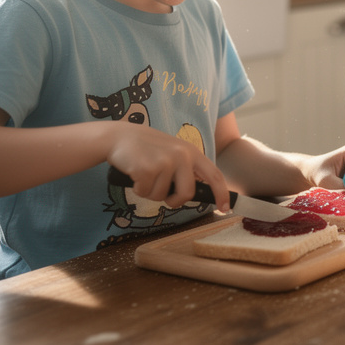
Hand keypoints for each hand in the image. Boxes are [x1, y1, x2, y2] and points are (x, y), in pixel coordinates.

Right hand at [104, 123, 230, 210]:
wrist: (119, 136)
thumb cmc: (146, 148)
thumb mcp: (173, 152)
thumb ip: (186, 168)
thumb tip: (196, 191)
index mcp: (191, 152)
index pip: (214, 175)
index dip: (222, 193)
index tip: (225, 208)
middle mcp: (182, 155)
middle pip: (187, 194)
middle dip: (174, 200)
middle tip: (164, 194)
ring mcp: (165, 161)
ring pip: (162, 196)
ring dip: (150, 191)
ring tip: (145, 174)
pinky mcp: (147, 169)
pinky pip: (145, 192)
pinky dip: (138, 189)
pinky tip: (135, 173)